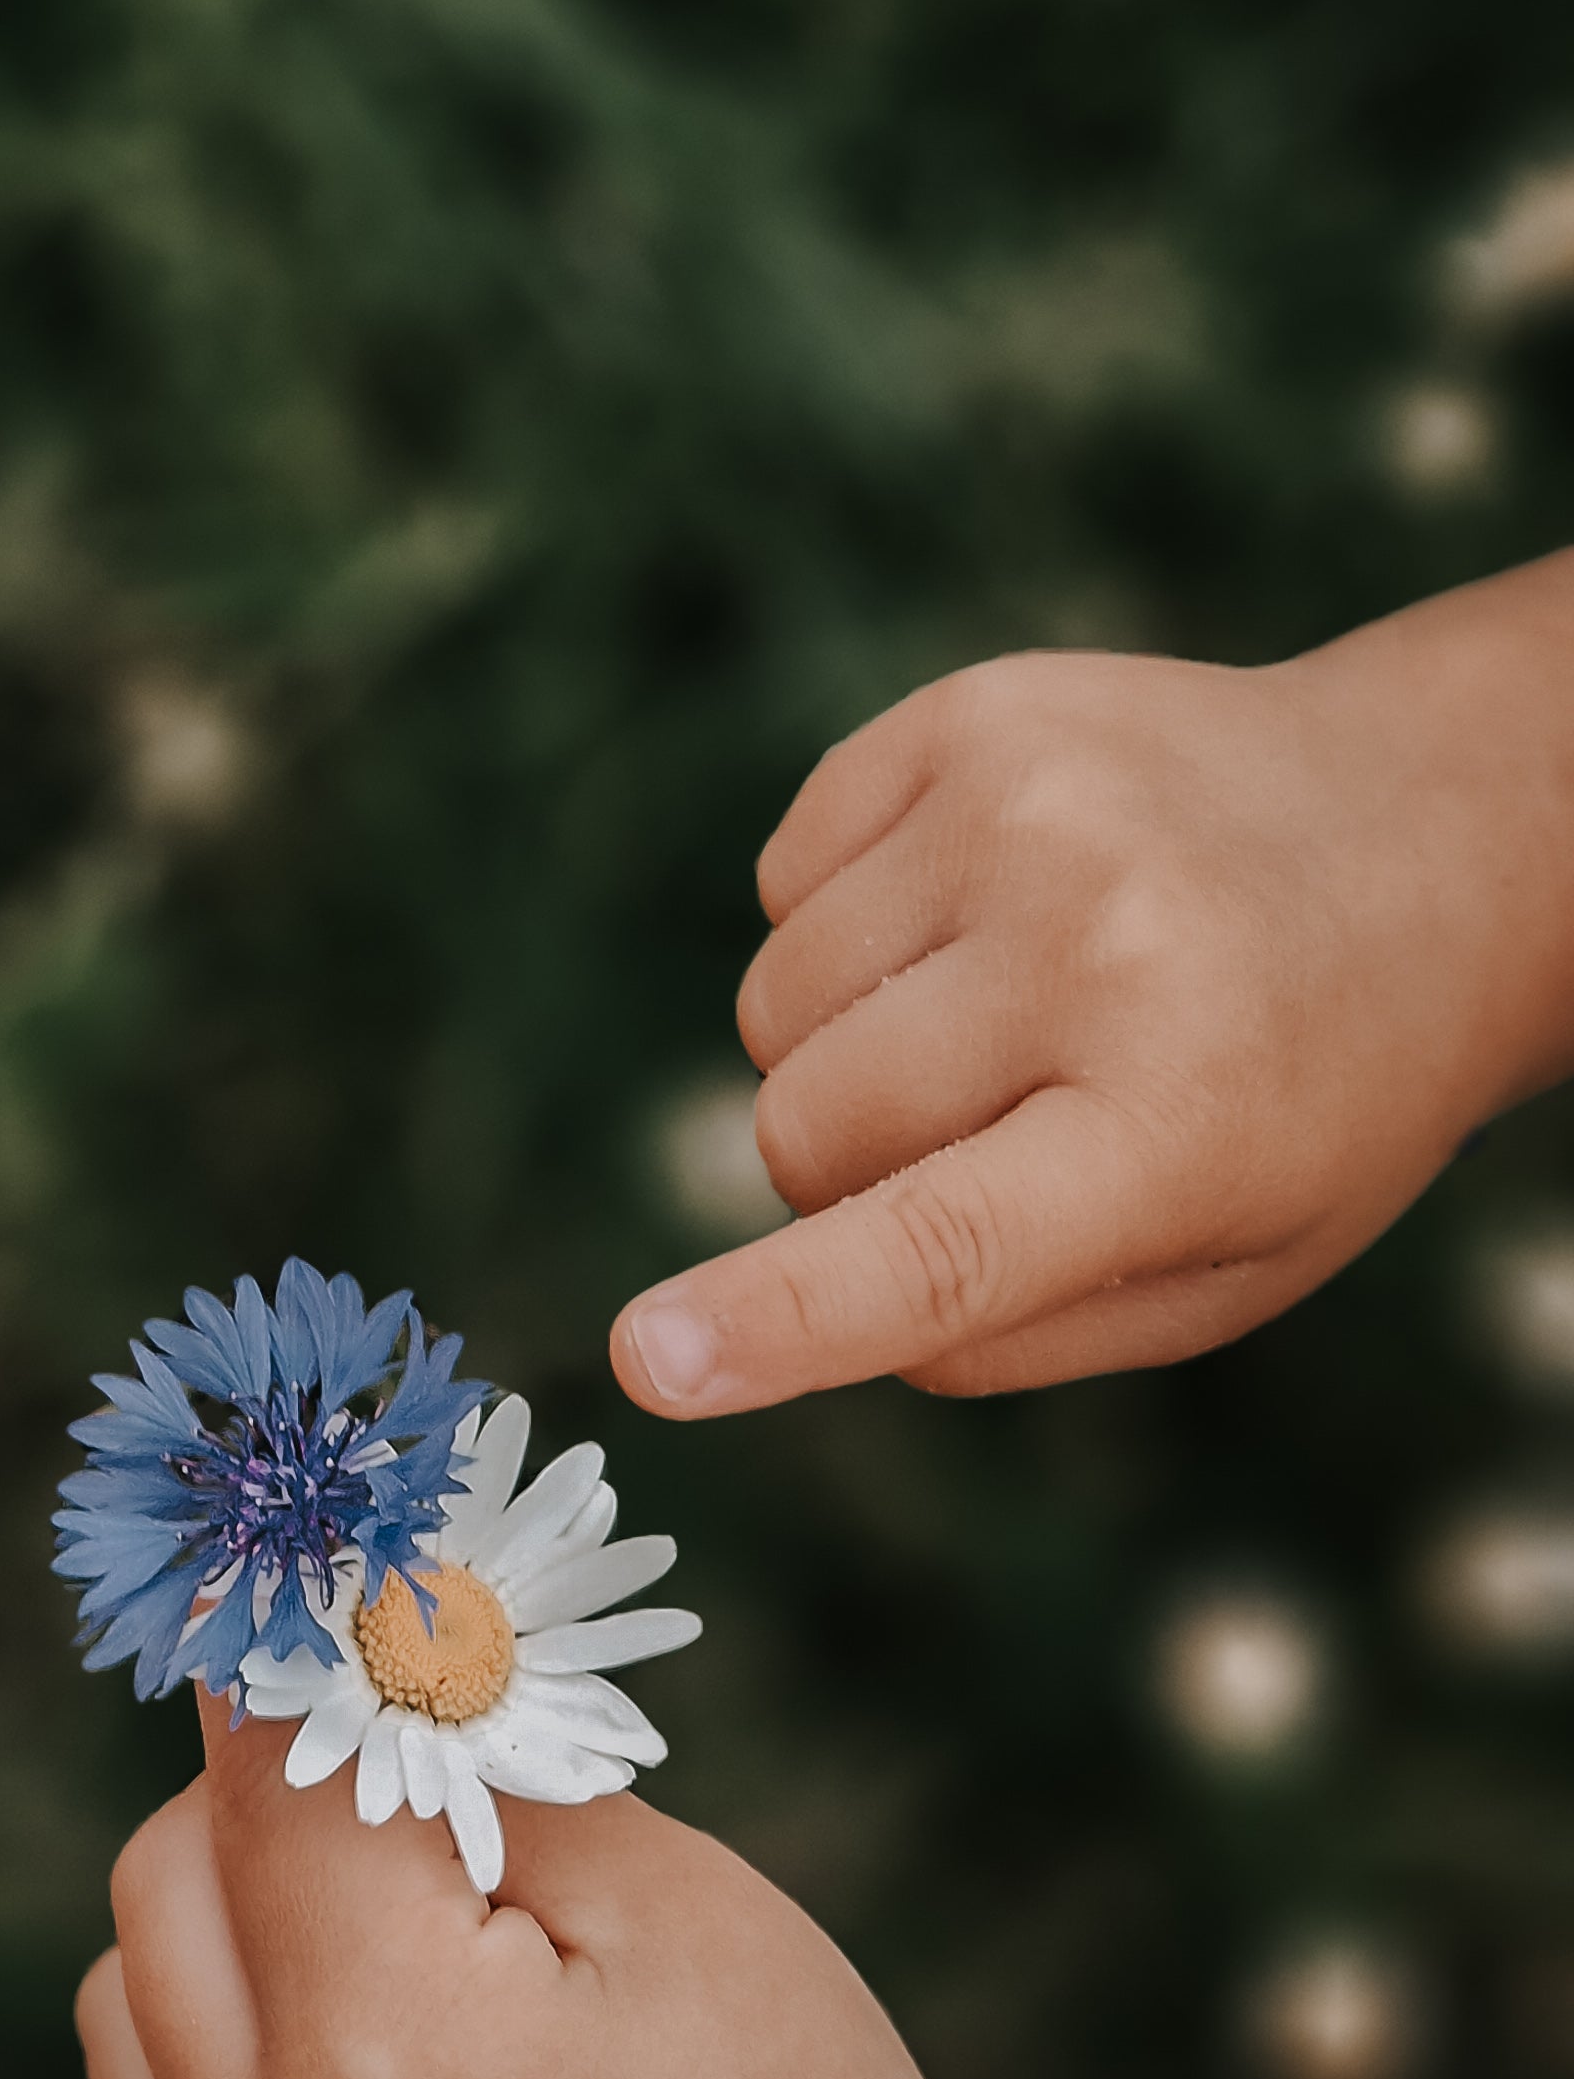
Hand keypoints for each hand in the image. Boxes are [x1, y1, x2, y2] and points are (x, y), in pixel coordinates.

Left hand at [75, 1697, 967, 2078]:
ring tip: (373, 1932)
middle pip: (165, 1871)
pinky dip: (205, 2062)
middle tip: (381, 1774)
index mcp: (386, 2043)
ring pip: (122, 1998)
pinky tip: (342, 2056)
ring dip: (218, 1928)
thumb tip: (344, 1642)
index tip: (296, 1587)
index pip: (264, 1772)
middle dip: (263, 1795)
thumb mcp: (668, 1902)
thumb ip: (473, 1762)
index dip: (286, 1658)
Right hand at [611, 558, 1573, 1417]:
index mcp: (1180, 1126)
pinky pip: (781, 880)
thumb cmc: (1310, 1091)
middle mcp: (1099, 949)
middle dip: (845, 1167)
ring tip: (1006, 1000)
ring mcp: (1024, 810)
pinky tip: (984, 902)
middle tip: (994, 1123)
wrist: (1425, 828)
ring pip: (770, 1010)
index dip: (780, 1317)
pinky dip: (848, 919)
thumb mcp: (1225, 1271)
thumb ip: (1006, 1330)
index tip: (653, 1362)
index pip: (942, 1247)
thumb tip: (791, 1322)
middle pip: (800, 1131)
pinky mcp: (968, 716)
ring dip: (847, 1039)